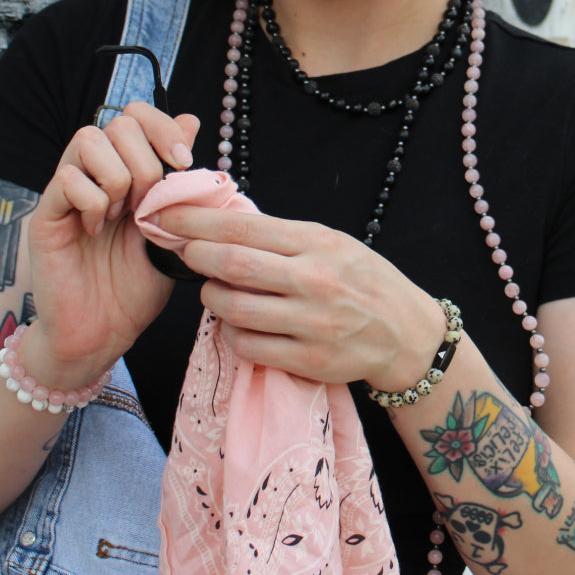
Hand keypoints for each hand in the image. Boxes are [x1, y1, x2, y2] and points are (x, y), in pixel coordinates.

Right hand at [25, 103, 199, 384]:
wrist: (103, 335)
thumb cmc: (136, 287)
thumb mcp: (172, 231)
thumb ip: (180, 180)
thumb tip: (191, 122)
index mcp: (126, 172)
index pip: (136, 115)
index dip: (163, 127)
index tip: (183, 162)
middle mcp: (95, 174)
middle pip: (118, 123)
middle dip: (146, 160)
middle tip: (147, 204)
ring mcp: (68, 192)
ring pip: (89, 139)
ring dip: (118, 176)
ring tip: (121, 215)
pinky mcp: (47, 215)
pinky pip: (67, 178)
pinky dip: (92, 201)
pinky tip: (96, 230)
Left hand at [155, 204, 443, 389]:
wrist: (406, 333)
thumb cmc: (362, 279)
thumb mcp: (332, 242)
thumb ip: (283, 236)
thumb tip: (223, 224)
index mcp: (318, 242)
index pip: (245, 226)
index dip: (200, 220)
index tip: (168, 214)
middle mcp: (315, 280)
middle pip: (234, 265)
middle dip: (197, 256)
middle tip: (183, 251)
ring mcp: (312, 323)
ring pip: (235, 309)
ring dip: (211, 297)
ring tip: (213, 290)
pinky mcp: (309, 360)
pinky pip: (249, 346)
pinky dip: (231, 332)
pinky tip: (237, 322)